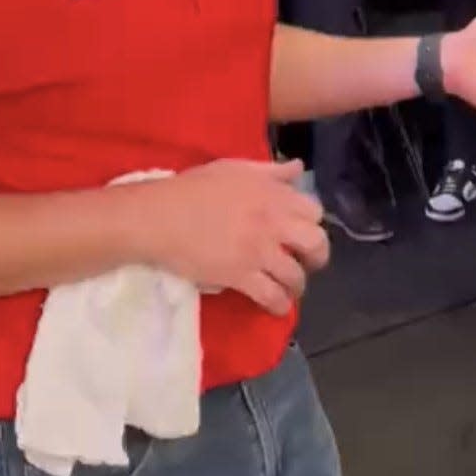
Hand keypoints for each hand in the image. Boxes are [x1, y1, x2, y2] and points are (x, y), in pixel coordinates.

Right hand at [149, 159, 328, 316]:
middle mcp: (273, 221)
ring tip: (289, 288)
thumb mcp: (235, 168)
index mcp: (272, 193)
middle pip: (316, 244)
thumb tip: (297, 168)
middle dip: (317, 257)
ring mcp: (259, 251)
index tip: (300, 231)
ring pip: (296, 275)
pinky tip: (276, 306)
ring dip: (297, 285)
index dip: (310, 223)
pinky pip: (272, 296)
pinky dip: (279, 305)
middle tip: (305, 263)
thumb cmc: (192, 189)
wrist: (159, 216)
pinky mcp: (242, 276)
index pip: (314, 211)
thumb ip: (270, 171)